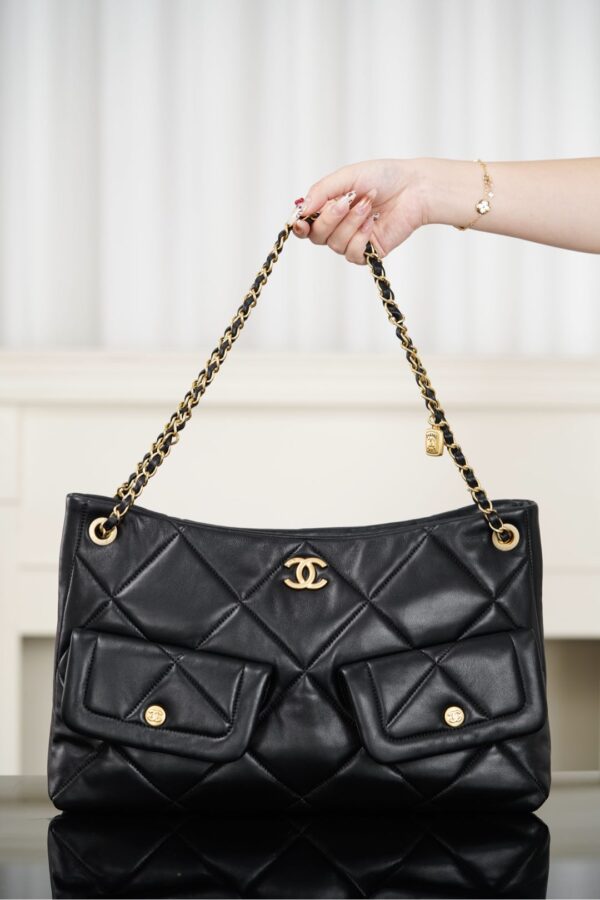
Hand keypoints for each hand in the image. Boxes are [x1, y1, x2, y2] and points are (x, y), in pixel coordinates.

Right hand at [292, 158, 428, 263]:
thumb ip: (321, 191)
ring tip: (367, 205)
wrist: (413, 187)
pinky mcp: (368, 252)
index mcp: (329, 208)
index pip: (305, 225)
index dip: (300, 227)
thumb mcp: (346, 177)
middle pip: (316, 236)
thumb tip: (301, 209)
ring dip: (350, 223)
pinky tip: (373, 223)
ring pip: (335, 244)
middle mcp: (338, 226)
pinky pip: (353, 254)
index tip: (301, 222)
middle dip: (329, 219)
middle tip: (346, 201)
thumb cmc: (383, 177)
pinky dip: (361, 237)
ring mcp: (352, 240)